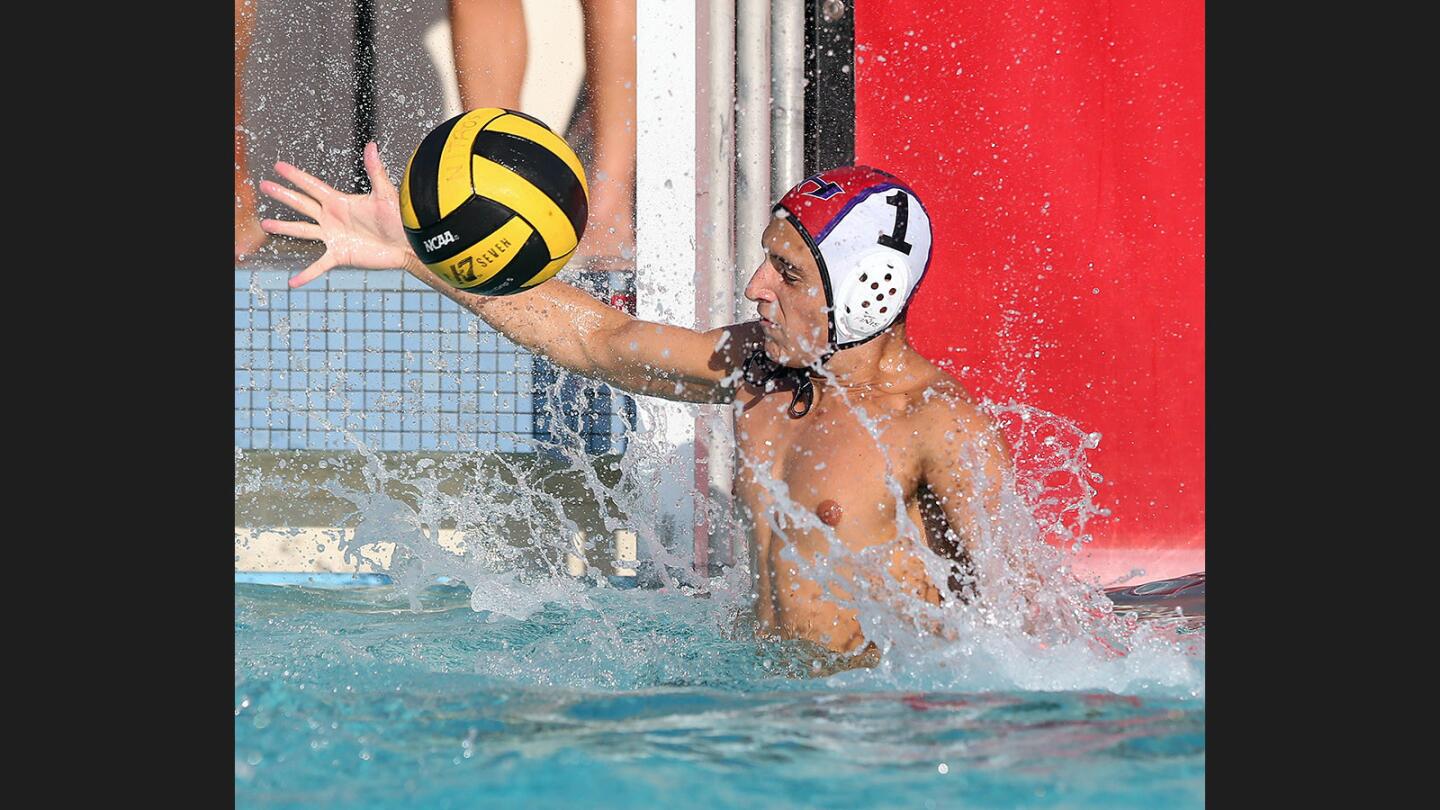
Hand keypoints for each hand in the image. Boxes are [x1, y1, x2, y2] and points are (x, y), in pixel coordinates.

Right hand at [258, 142, 412, 287]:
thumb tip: (371, 145)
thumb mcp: (385, 194)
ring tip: (266, 225)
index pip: (312, 186)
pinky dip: (306, 275)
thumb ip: (375, 170)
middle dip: (283, 195)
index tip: (278, 166)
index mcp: (340, 201)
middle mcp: (333, 218)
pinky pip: (318, 266)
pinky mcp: (340, 255)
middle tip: (264, 185)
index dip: (295, 176)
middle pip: (302, 204)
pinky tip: (293, 282)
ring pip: (303, 231)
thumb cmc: (400, 218)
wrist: (408, 244)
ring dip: (285, 228)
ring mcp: (334, 237)